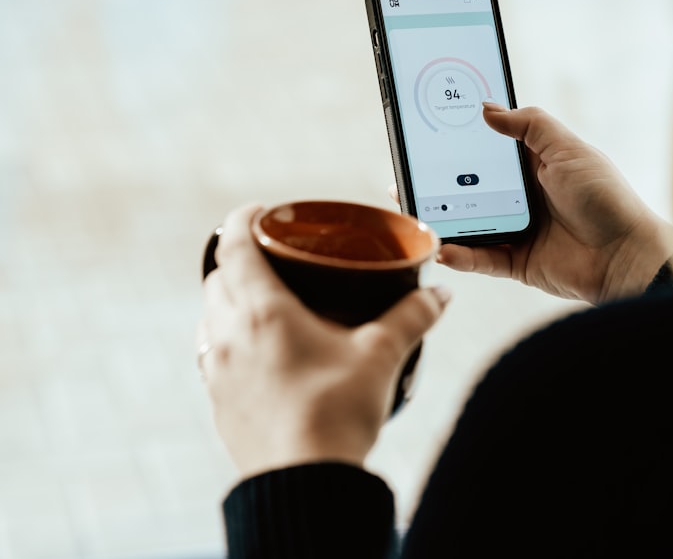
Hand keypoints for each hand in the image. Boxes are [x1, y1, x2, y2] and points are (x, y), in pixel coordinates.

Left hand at [197, 204, 449, 477]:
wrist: (305, 482)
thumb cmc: (337, 414)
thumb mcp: (382, 355)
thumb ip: (412, 317)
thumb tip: (441, 295)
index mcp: (262, 311)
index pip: (232, 245)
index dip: (241, 219)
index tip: (259, 212)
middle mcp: (229, 335)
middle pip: (217, 279)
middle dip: (238, 261)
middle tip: (273, 260)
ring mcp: (218, 371)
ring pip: (210, 318)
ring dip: (230, 302)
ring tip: (268, 307)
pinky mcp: (219, 403)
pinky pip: (214, 356)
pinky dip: (231, 341)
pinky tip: (264, 356)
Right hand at [428, 103, 672, 303]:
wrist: (627, 256)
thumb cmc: (605, 198)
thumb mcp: (568, 149)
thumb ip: (530, 125)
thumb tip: (487, 109)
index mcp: (536, 165)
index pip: (489, 151)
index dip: (461, 144)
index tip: (428, 136)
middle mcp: (523, 197)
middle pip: (472, 187)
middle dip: (439, 184)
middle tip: (405, 177)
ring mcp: (519, 230)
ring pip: (471, 224)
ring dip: (443, 221)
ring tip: (414, 214)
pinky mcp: (519, 263)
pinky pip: (481, 259)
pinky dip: (461, 255)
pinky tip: (442, 248)